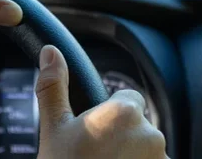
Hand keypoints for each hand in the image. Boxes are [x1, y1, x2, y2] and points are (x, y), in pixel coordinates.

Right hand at [35, 45, 167, 158]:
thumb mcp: (54, 130)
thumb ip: (54, 88)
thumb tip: (51, 52)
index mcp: (124, 112)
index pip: (129, 99)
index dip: (110, 115)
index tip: (95, 134)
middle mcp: (150, 134)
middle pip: (139, 127)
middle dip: (121, 141)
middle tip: (95, 157)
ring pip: (148, 152)